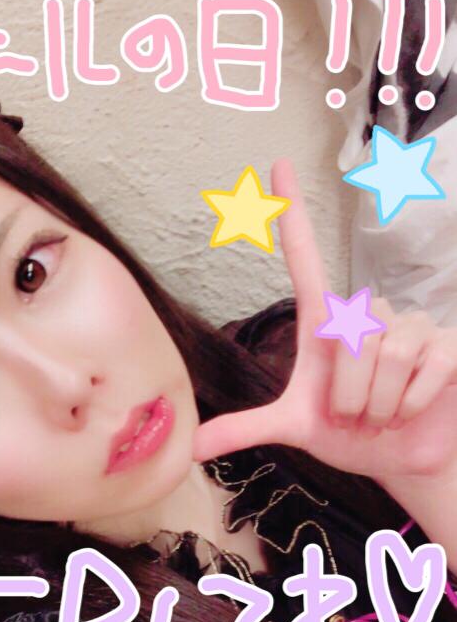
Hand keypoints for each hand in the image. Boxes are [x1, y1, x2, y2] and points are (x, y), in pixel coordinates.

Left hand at [193, 158, 456, 484]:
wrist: (401, 455)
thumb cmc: (348, 431)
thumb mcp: (294, 428)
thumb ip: (245, 429)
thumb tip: (190, 448)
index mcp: (323, 321)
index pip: (304, 256)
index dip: (293, 212)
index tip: (278, 165)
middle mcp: (366, 311)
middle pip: (346, 343)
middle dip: (347, 397)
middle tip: (355, 413)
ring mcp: (410, 322)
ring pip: (384, 358)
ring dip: (377, 404)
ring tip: (381, 411)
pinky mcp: (446, 342)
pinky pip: (422, 369)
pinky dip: (410, 404)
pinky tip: (413, 408)